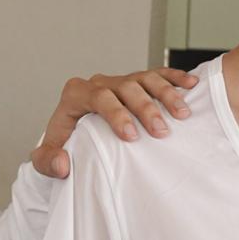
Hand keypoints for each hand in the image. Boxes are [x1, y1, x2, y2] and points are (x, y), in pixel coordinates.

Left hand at [31, 67, 198, 178]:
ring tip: (182, 114)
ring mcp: (122, 81)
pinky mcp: (139, 82)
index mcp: (77, 94)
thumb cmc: (66, 144)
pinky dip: (175, 78)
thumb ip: (46, 162)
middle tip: (161, 132)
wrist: (75, 134)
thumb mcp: (47, 157)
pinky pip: (159, 74)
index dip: (116, 114)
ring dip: (166, 94)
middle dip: (146, 109)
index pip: (98, 97)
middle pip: (127, 87)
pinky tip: (191, 84)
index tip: (131, 136)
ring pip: (146, 79)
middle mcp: (101, 83)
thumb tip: (62, 164)